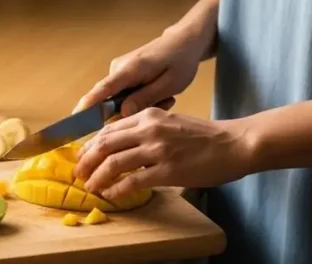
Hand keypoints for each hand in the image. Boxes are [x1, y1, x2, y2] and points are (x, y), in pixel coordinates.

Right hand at [73, 26, 206, 116]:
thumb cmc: (180, 61)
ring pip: (120, 100)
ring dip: (140, 105)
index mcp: (129, 70)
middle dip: (133, 110)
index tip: (74, 122)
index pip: (102, 91)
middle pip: (110, 101)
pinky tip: (160, 94)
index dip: (87, 107)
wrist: (184, 42)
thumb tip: (121, 113)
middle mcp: (117, 69)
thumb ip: (145, 98)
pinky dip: (141, 99)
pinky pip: (125, 94)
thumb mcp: (169, 84)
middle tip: (164, 102)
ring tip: (166, 97)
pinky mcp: (122, 74)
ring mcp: (119, 71)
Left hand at [73, 107, 254, 201]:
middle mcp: (149, 129)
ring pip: (113, 162)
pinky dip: (117, 189)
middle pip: (104, 143)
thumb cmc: (204, 136)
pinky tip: (112, 194)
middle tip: (78, 173)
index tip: (83, 156)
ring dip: (97, 177)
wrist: (233, 143)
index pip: (108, 128)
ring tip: (90, 187)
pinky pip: (133, 181)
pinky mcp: (167, 170)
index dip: (90, 144)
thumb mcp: (170, 122)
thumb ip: (146, 129)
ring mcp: (157, 149)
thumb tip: (122, 146)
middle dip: (86, 160)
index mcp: (148, 116)